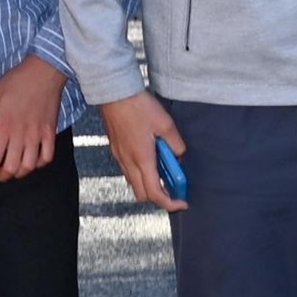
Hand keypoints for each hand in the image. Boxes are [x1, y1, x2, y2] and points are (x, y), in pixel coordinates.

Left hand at [0, 55, 66, 180]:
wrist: (44, 71)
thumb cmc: (17, 81)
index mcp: (5, 126)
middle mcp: (21, 135)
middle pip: (11, 167)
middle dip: (2, 176)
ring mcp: (38, 135)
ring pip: (29, 166)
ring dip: (19, 174)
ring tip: (13, 171)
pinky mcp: (50, 133)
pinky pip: (47, 157)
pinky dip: (39, 164)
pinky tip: (33, 161)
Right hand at [100, 89, 187, 211]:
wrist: (114, 93)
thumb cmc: (139, 106)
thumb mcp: (166, 124)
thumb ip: (176, 144)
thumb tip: (180, 156)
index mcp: (142, 159)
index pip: (154, 193)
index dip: (170, 203)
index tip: (182, 203)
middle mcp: (128, 162)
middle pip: (142, 194)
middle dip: (159, 197)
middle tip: (174, 189)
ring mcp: (119, 157)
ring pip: (134, 184)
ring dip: (149, 185)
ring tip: (163, 171)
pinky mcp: (115, 150)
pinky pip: (128, 171)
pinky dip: (140, 174)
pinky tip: (150, 159)